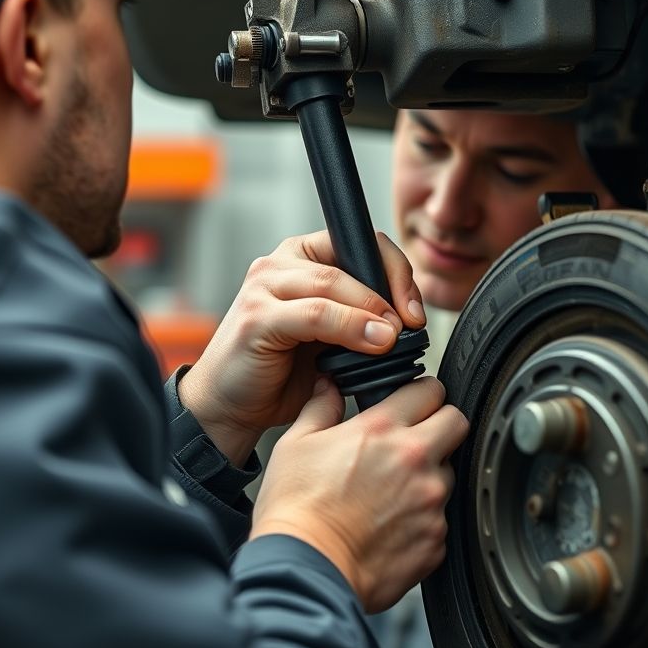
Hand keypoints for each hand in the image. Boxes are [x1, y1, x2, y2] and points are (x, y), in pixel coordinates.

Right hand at [177, 230, 426, 464]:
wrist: (232, 404)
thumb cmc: (282, 370)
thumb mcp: (332, 337)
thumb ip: (361, 318)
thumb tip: (409, 321)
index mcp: (304, 259)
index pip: (362, 243)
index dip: (397, 271)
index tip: (415, 309)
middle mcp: (280, 263)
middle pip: (350, 257)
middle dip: (390, 290)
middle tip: (412, 324)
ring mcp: (264, 286)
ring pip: (332, 283)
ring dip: (370, 309)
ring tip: (393, 336)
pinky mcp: (256, 316)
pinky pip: (314, 314)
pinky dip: (348, 327)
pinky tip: (371, 344)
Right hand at [249, 376, 468, 612]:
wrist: (305, 571)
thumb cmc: (296, 510)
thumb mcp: (296, 444)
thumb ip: (321, 408)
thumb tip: (328, 389)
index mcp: (382, 430)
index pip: (429, 390)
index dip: (422, 392)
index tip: (415, 402)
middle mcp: (414, 461)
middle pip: (457, 422)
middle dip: (441, 424)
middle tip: (418, 437)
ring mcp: (430, 501)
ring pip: (449, 473)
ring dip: (429, 475)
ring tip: (393, 491)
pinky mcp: (435, 539)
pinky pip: (440, 518)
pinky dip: (422, 518)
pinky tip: (392, 524)